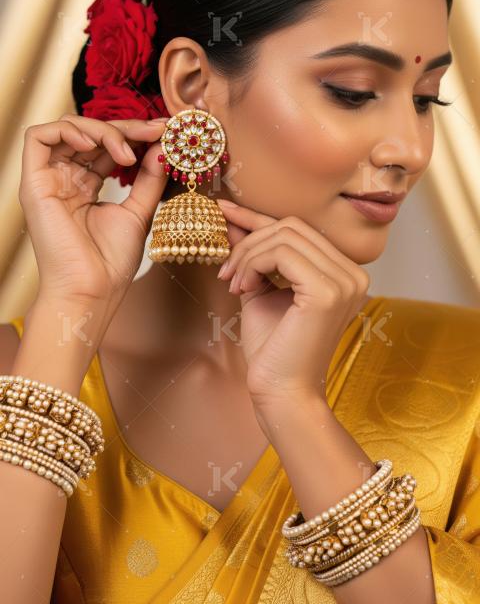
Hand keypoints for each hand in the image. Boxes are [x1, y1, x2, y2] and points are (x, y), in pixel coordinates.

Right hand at [19, 113, 168, 312]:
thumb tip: (162, 145)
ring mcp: (48, 180)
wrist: (91, 290)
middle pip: (90, 133)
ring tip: (127, 151)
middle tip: (155, 131)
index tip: (164, 131)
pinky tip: (94, 143)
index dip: (134, 133)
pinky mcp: (33, 182)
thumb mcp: (139, 211)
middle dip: (125, 127)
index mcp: (86, 186)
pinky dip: (68, 129)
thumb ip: (149, 177)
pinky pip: (37, 136)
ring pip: (67, 128)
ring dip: (101, 129)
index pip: (107, 146)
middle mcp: (65, 179)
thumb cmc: (111, 261)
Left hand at [217, 200, 369, 412]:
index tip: (223, 211)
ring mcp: (345, 282)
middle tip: (226, 272)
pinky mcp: (328, 292)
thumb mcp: (262, 289)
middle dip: (249, 241)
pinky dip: (253, 264)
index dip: (257, 218)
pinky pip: (281, 253)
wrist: (281, 393)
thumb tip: (232, 217)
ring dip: (247, 255)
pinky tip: (243, 289)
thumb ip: (255, 255)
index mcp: (344, 272)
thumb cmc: (273, 348)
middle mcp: (353, 274)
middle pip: (291, 226)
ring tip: (234, 284)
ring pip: (284, 236)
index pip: (298, 229)